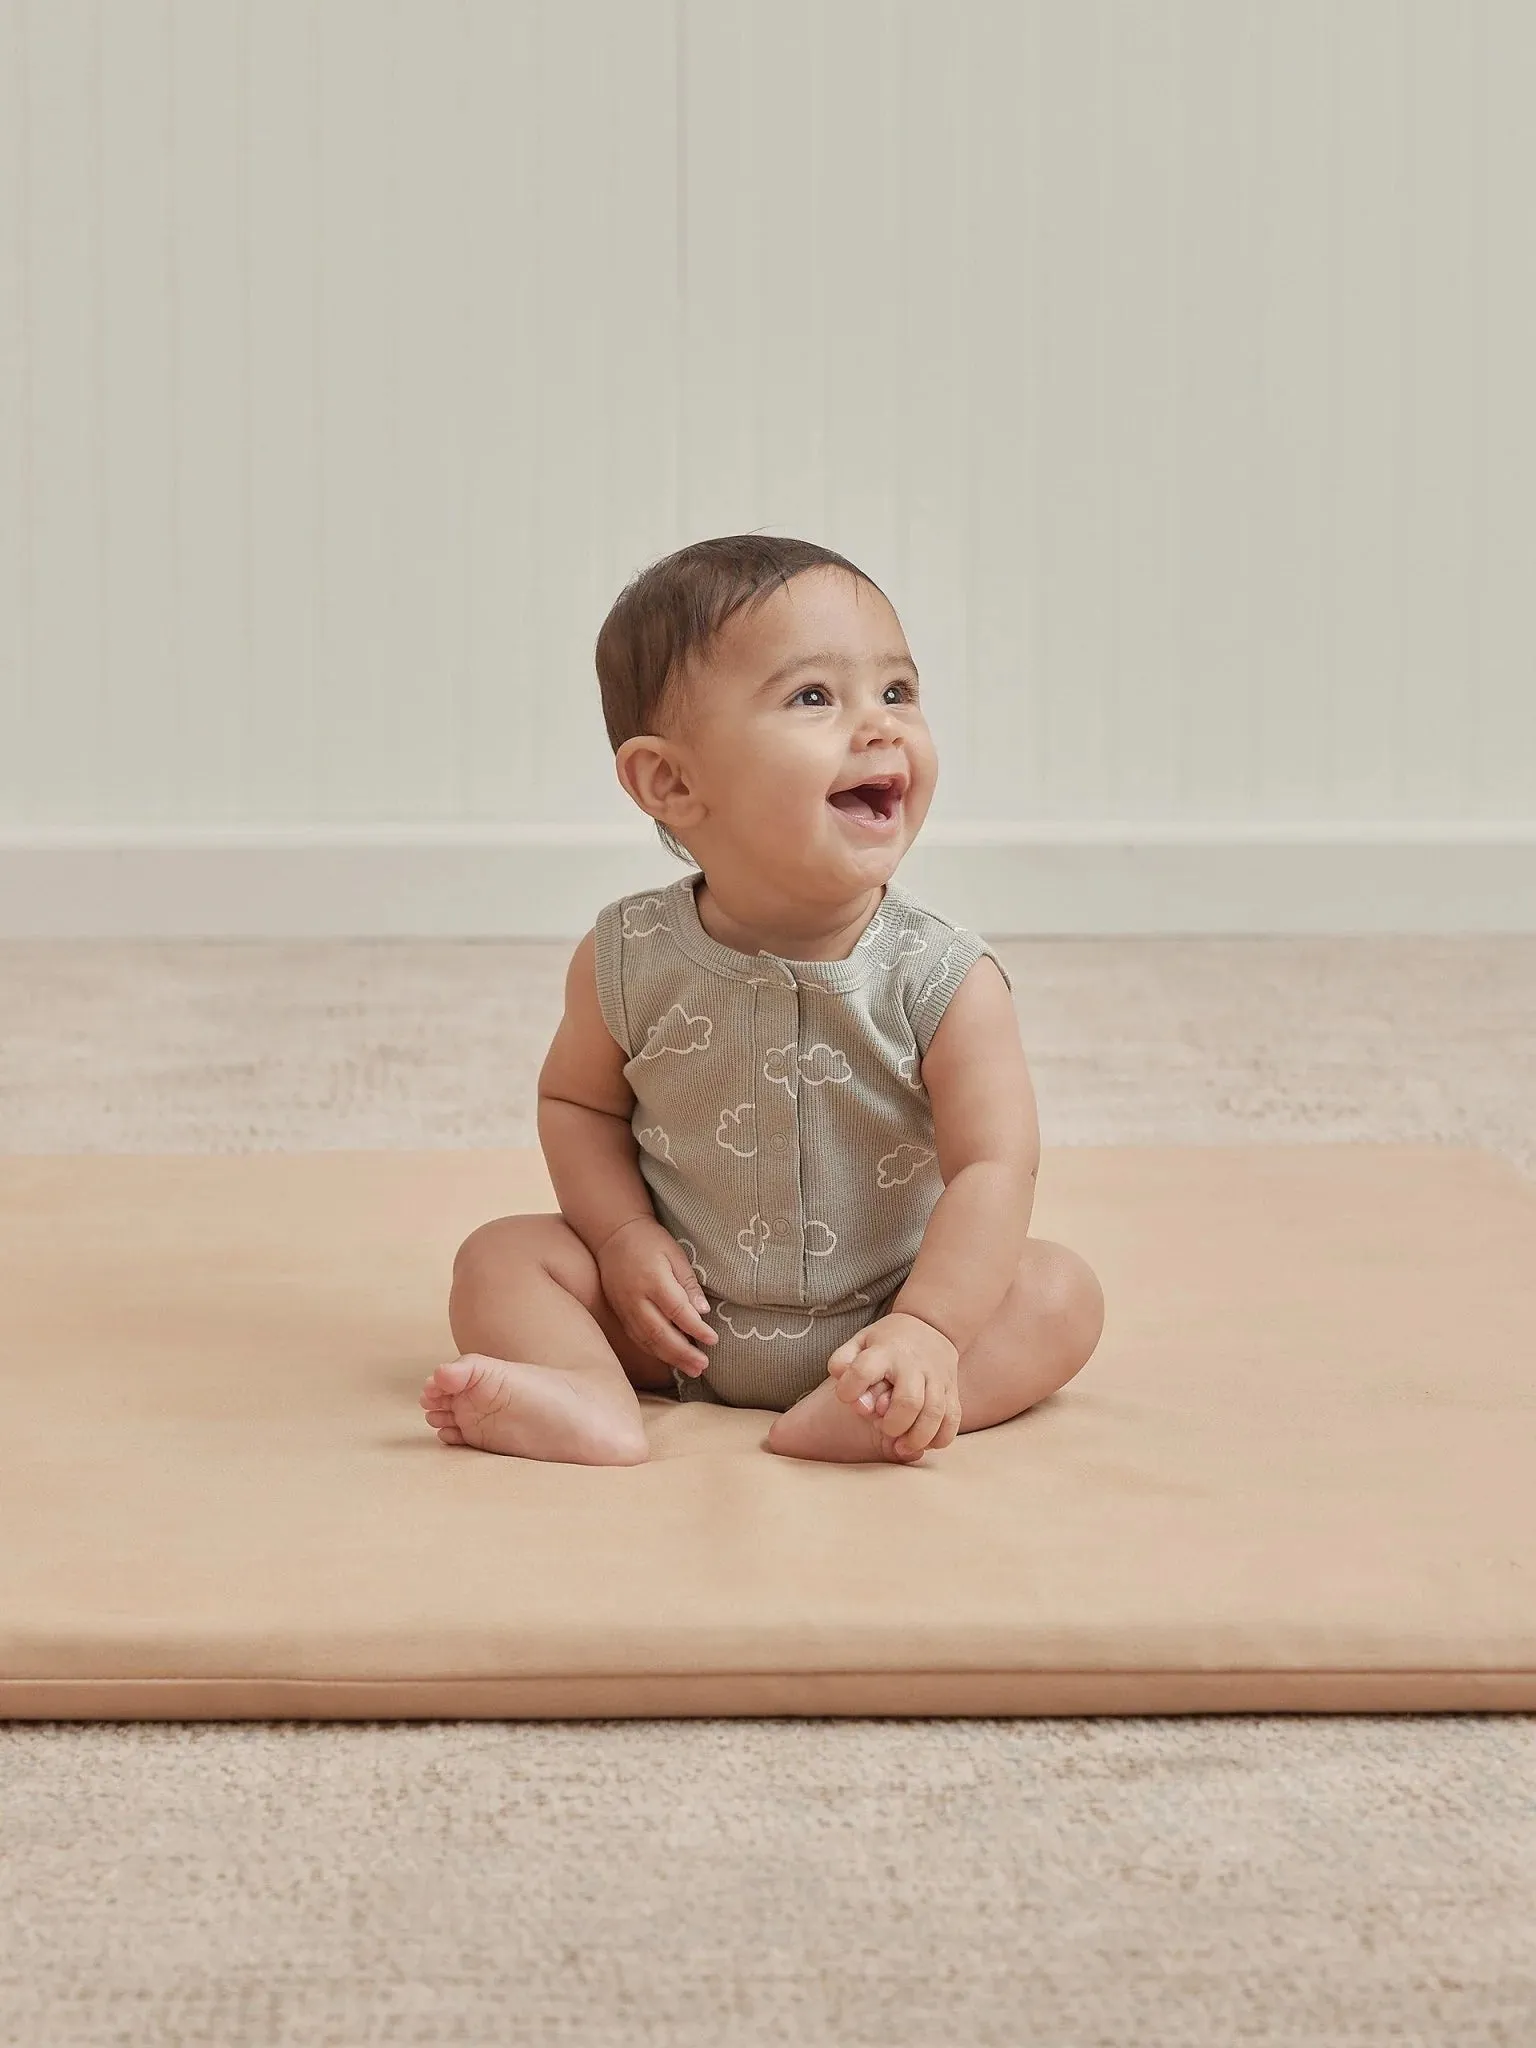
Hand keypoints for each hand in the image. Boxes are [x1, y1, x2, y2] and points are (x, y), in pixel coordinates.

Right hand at [595, 1216, 718, 1376]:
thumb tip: (703, 1311)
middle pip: (660, 1332)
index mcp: (653, 1279)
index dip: (696, 1328)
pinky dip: (654, 1352)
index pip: (677, 1311)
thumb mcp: (674, 1253)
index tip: (713, 1340)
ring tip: (692, 1370)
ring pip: (647, 1340)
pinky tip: (670, 1360)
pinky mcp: (619, 1314)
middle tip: (703, 1365)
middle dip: (683, 1352)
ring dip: (670, 1358)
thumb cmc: (649, 1241)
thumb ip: (688, 1282)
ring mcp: (625, 1308)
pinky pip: (637, 1338)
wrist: (613, 1235)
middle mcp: (636, 1298)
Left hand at [826, 1312, 960, 1458]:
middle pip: (908, 1401)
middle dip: (894, 1424)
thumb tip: (845, 1394)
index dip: (850, 1390)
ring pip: (934, 1414)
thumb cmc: (887, 1342)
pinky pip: (953, 1419)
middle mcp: (913, 1364)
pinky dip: (940, 1438)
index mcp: (885, 1351)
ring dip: (917, 1438)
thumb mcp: (859, 1341)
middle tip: (884, 1428)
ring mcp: (937, 1377)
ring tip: (901, 1446)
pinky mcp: (952, 1390)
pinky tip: (925, 1443)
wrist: (932, 1325)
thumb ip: (842, 1363)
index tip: (847, 1397)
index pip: (863, 1371)